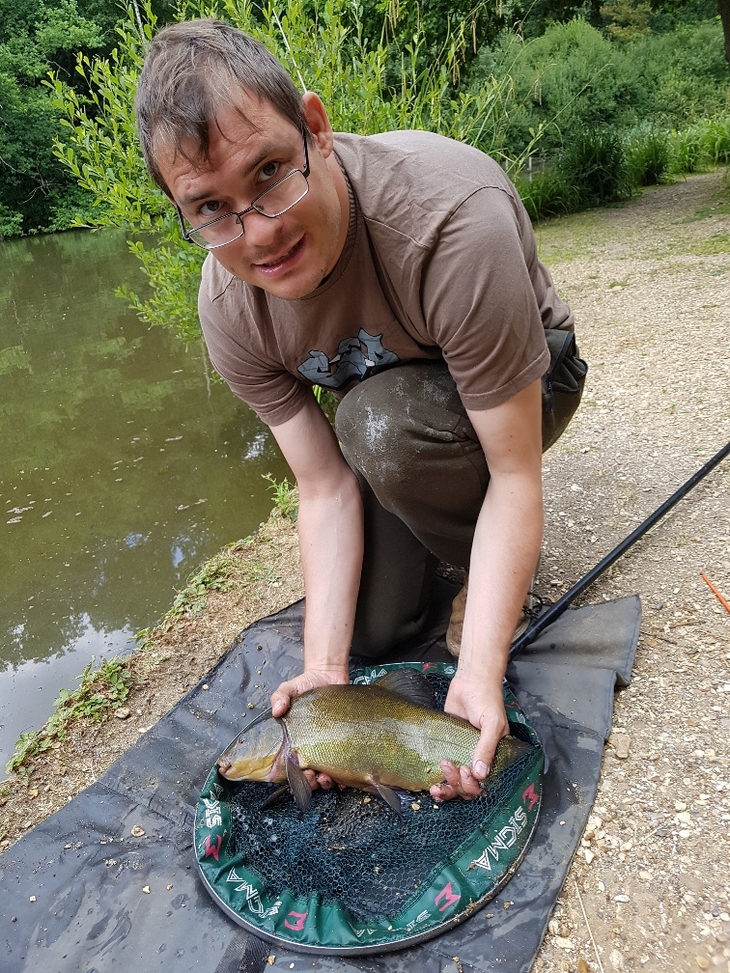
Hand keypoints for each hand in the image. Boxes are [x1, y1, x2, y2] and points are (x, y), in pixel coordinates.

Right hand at [270, 665, 349, 791]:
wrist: (328, 676)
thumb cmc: (305, 685)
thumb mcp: (288, 688)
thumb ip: (279, 697)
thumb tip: (277, 711)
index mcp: (294, 742)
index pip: (291, 766)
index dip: (294, 775)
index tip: (299, 772)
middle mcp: (310, 749)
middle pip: (308, 776)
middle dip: (310, 783)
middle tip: (314, 777)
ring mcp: (327, 748)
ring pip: (325, 776)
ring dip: (325, 783)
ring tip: (327, 777)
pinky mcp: (343, 745)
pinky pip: (343, 766)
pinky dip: (343, 777)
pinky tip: (344, 775)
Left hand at [429, 670, 508, 801]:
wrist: (470, 681)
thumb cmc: (487, 700)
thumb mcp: (492, 724)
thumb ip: (487, 747)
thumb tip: (480, 774)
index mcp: (494, 757)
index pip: (485, 783)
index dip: (474, 784)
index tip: (466, 771)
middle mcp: (478, 760)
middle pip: (468, 787)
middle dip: (458, 784)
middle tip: (450, 766)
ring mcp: (462, 754)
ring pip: (455, 782)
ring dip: (446, 785)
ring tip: (439, 773)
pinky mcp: (448, 747)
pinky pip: (444, 769)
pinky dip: (438, 778)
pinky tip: (430, 781)